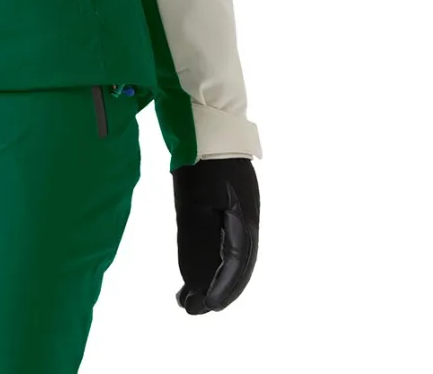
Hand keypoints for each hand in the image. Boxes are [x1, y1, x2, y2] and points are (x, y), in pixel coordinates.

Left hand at [172, 157, 258, 312]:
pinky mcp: (227, 204)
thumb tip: (195, 283)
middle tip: (190, 307)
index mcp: (243, 221)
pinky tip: (194, 268)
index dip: (221, 289)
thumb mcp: (194, 203)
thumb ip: (196, 243)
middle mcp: (245, 220)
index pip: (236, 265)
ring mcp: (238, 211)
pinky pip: (226, 241)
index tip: (204, 307)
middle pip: (236, 264)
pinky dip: (213, 259)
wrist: (207, 125)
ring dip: (212, 277)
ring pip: (231, 255)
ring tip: (187, 295)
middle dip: (216, 289)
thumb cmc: (200, 163)